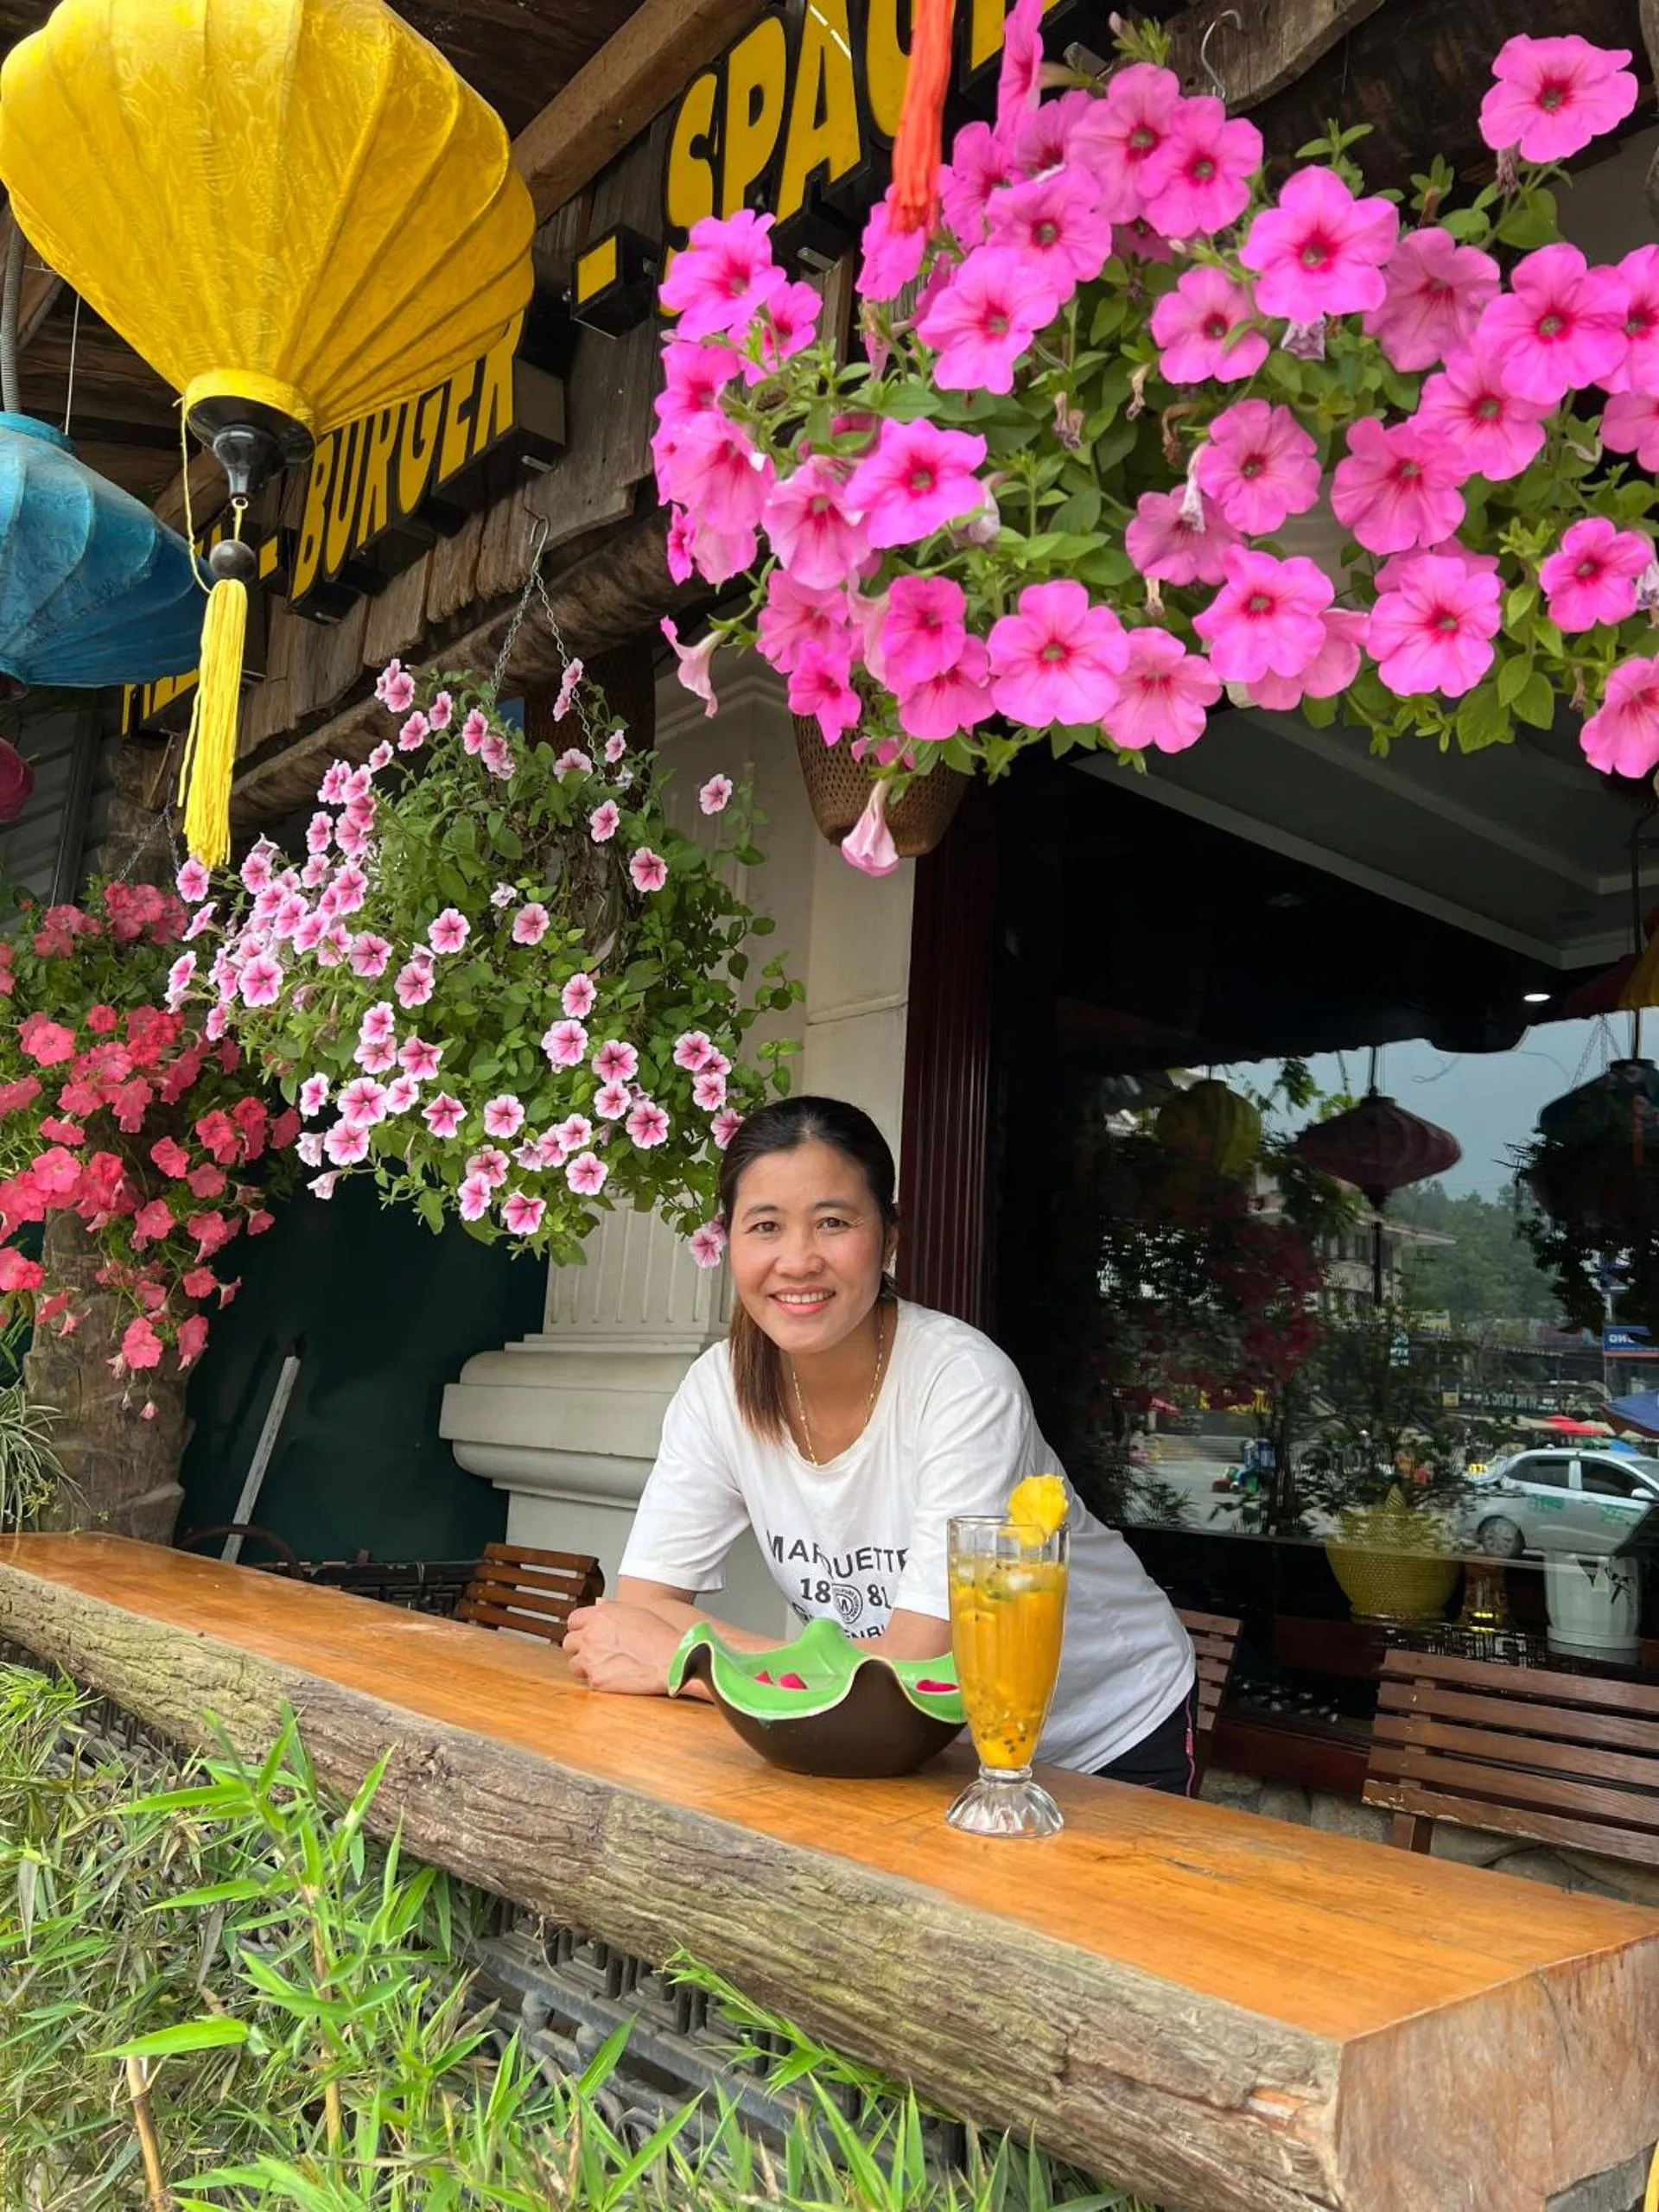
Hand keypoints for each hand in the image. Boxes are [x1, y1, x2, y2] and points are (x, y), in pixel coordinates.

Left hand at [563, 1599, 683, 1696]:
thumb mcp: (635, 1612)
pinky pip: (589, 1680)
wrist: (671, 1659)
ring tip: (605, 1667)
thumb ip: (610, 1609)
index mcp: (600, 1615)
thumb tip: (597, 1604)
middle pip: (568, 1642)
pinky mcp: (596, 1680)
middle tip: (595, 1652)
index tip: (587, 1634)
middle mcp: (591, 1634)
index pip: (573, 1620)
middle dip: (579, 1647)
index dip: (580, 1628)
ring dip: (585, 1665)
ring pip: (574, 1664)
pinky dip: (599, 1680)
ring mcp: (591, 1658)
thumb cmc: (659, 1635)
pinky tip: (615, 1677)